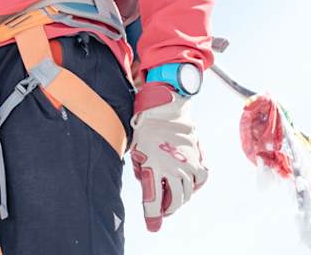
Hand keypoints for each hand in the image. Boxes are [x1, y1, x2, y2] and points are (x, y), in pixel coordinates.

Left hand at [129, 83, 208, 231]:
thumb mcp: (137, 152)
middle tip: (162, 210)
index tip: (152, 227)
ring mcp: (187, 165)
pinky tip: (187, 182)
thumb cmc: (145, 131)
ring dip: (180, 197)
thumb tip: (149, 187)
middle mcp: (173, 169)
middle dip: (167, 209)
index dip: (152, 216)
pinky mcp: (198, 160)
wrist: (164, 111)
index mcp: (153, 167)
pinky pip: (200, 180)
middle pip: (174, 201)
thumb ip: (143, 172)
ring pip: (187, 192)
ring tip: (172, 195)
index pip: (153, 199)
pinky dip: (194, 184)